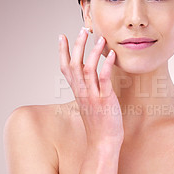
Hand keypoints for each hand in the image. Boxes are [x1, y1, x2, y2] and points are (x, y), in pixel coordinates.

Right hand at [59, 29, 123, 146]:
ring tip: (100, 38)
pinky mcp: (105, 101)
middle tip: (83, 29)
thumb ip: (89, 91)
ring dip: (93, 52)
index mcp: (78, 92)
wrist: (102, 144)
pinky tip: (111, 55)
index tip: (61, 36)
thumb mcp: (90, 105)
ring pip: (88, 69)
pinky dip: (106, 66)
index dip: (62, 51)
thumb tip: (93, 80)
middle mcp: (82, 92)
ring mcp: (92, 96)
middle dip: (77, 45)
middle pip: (75, 64)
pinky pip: (103, 80)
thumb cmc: (99, 125)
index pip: (66, 68)